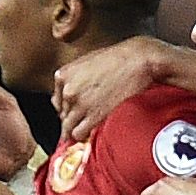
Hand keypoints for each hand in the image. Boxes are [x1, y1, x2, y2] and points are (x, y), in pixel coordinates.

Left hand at [53, 36, 169, 139]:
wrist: (139, 61)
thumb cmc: (118, 58)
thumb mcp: (88, 62)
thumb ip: (74, 78)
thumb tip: (70, 94)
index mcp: (64, 75)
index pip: (56, 101)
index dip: (67, 108)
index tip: (74, 112)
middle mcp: (68, 90)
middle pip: (62, 115)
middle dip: (72, 119)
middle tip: (84, 122)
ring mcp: (79, 105)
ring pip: (68, 127)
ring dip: (77, 130)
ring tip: (88, 130)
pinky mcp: (93, 116)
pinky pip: (78, 134)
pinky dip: (83, 136)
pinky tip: (91, 133)